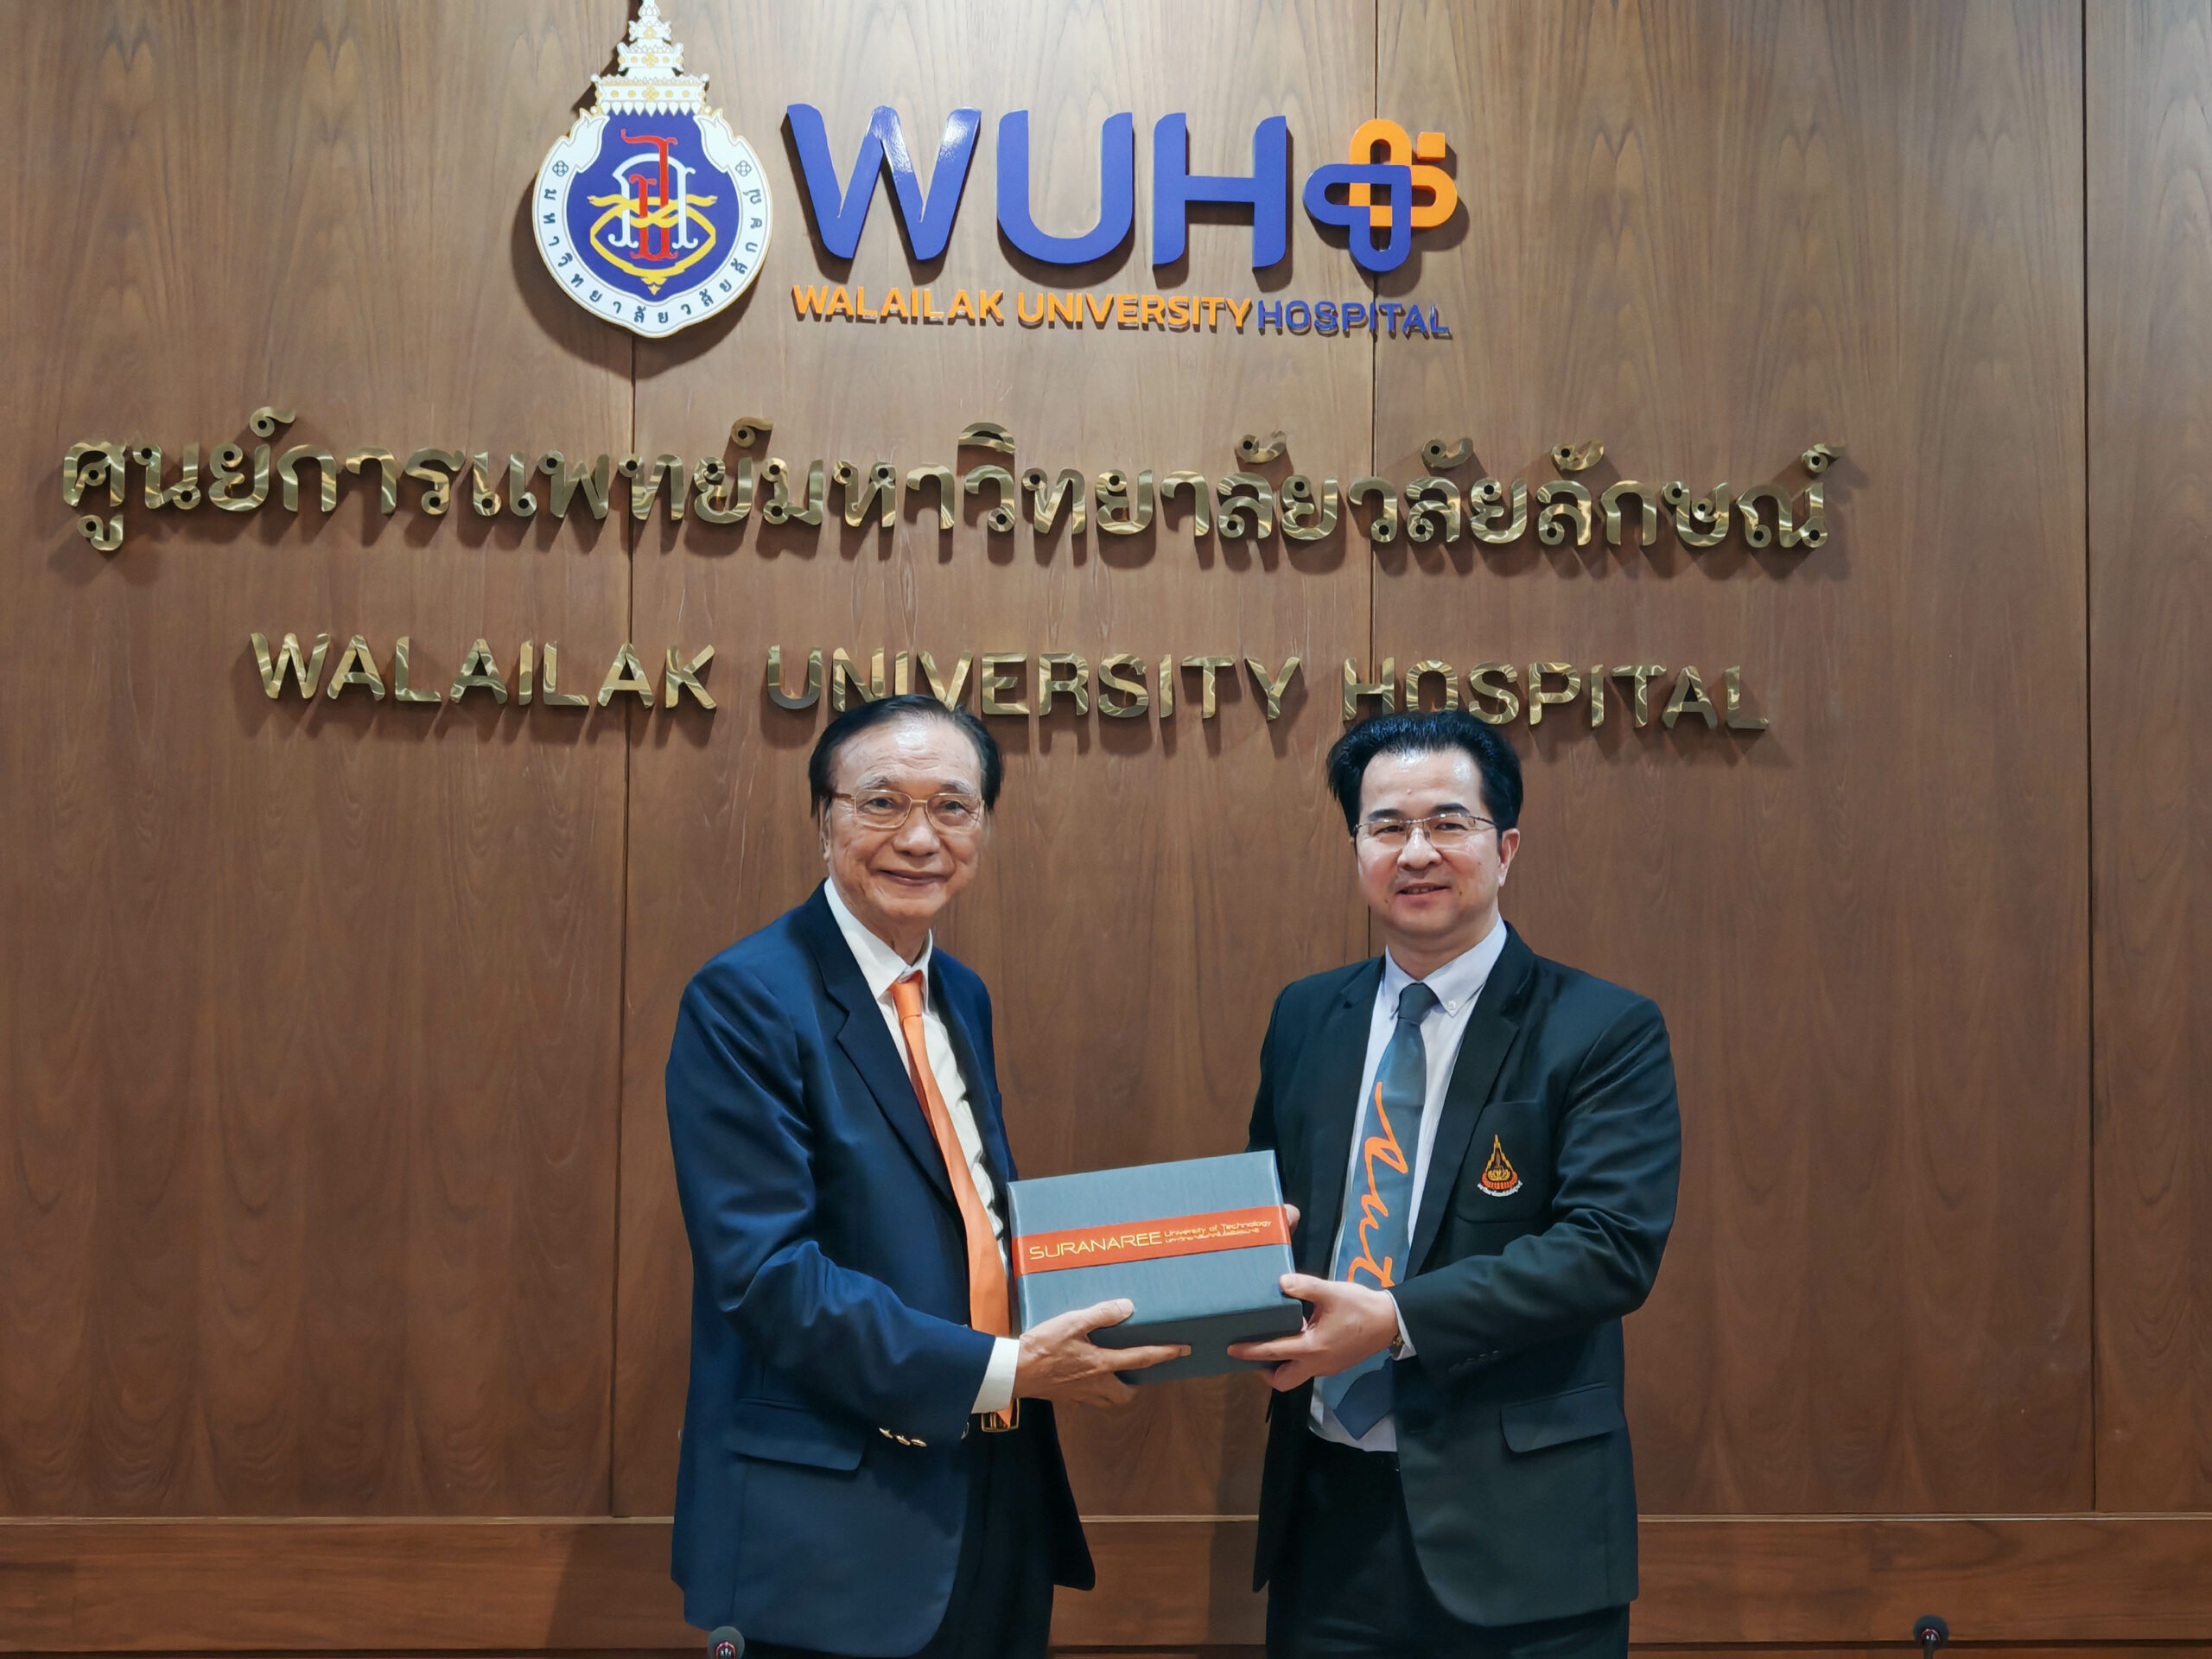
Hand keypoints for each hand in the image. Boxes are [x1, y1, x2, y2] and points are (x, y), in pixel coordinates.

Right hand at [1014, 1299, 1189, 1407]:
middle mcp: (1096, 1383)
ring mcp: (1080, 1395)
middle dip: (1137, 1386)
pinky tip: (1086, 1380)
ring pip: (1108, 1400)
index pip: (1141, 1359)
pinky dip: (1094, 1393)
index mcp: (1101, 1363)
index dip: (1164, 1353)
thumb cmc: (1043, 1346)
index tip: (1183, 1350)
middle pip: (1125, 1394)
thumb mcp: (1072, 1323)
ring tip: (1116, 1376)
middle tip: (1138, 1372)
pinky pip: (1087, 1400)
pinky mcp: (1066, 1398)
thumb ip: (1100, 1315)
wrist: (1014, 1371)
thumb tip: (1127, 1307)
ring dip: (1117, 1392)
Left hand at [1227, 1272, 1399, 1391]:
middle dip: (1265, 1371)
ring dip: (1281, 1365)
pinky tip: (1296, 1337)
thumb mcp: (1331, 1292)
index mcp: (1312, 1347)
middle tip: (1254, 1353)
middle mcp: (1316, 1364)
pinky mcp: (1334, 1365)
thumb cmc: (1360, 1307)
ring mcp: (1326, 1368)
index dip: (1250, 1352)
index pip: (1273, 1353)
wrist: (1391, 1322)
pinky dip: (1296, 1359)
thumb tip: (1280, 1282)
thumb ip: (1304, 1287)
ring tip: (1272, 1343)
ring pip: (1296, 1376)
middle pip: (1283, 1381)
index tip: (1231, 1349)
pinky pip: (1308, 1368)